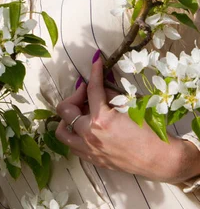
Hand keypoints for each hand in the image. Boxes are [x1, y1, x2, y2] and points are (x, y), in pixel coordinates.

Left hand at [55, 55, 199, 183]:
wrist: (159, 159)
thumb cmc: (148, 131)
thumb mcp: (129, 105)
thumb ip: (110, 94)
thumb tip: (100, 83)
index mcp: (101, 119)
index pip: (92, 89)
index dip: (94, 72)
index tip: (95, 62)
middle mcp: (90, 135)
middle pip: (65, 110)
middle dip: (74, 96)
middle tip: (85, 92)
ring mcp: (90, 150)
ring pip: (62, 133)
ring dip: (67, 119)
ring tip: (79, 112)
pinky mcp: (94, 160)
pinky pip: (73, 146)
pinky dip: (74, 135)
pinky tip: (85, 127)